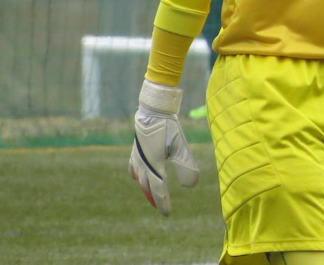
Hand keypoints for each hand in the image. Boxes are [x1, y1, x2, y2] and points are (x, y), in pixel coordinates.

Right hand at [128, 79, 198, 215]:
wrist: (153, 110)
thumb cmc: (168, 128)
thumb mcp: (181, 147)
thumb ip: (186, 167)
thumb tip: (191, 186)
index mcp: (154, 166)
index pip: (158, 191)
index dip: (163, 203)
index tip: (167, 214)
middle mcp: (143, 165)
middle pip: (148, 187)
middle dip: (155, 198)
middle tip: (161, 207)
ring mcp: (137, 157)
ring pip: (140, 179)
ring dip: (146, 188)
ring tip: (150, 194)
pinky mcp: (136, 149)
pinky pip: (133, 168)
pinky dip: (136, 175)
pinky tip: (137, 176)